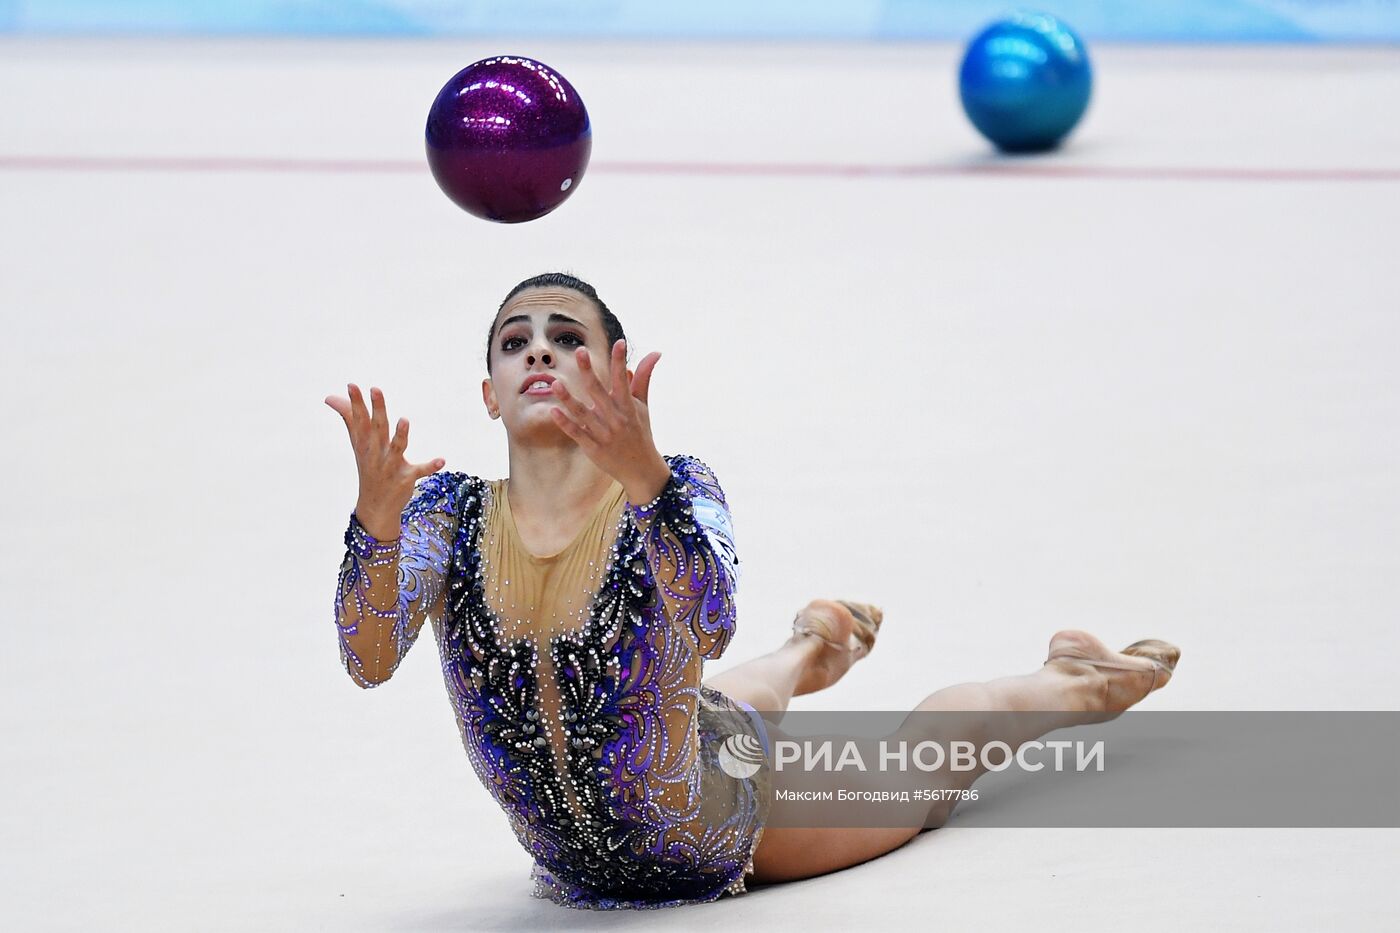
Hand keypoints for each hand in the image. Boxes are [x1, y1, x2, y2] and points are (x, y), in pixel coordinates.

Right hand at [324, 384, 444, 539]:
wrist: (375, 507)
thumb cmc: (368, 467)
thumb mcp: (358, 444)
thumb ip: (348, 418)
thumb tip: (330, 397)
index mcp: (365, 444)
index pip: (359, 420)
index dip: (356, 403)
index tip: (352, 385)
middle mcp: (376, 454)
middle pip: (377, 429)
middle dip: (377, 409)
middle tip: (376, 389)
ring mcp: (391, 466)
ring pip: (396, 448)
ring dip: (400, 435)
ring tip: (404, 420)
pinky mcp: (406, 478)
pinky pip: (420, 471)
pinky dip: (430, 467)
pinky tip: (441, 460)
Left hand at [549, 340, 669, 503]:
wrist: (641, 469)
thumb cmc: (640, 432)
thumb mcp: (643, 406)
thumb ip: (643, 379)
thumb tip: (654, 353)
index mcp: (628, 407)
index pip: (624, 380)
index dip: (621, 361)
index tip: (619, 343)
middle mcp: (616, 419)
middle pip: (599, 392)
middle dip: (589, 372)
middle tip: (579, 351)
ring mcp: (603, 434)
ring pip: (583, 414)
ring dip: (568, 399)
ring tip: (555, 383)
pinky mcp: (593, 449)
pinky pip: (577, 434)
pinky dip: (565, 423)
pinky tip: (553, 411)